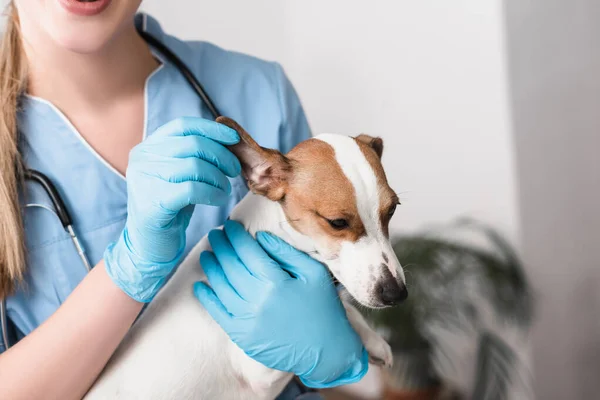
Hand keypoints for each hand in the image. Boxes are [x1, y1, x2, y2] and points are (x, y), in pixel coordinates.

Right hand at [104, 117, 239, 302]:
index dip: (212, 129)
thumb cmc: (170, 206)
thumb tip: (226, 136)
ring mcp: (144, 180)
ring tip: (224, 189)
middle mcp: (142, 159)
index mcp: (147, 147)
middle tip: (234, 170)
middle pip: (193, 144)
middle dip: (221, 156)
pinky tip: (219, 199)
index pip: (183, 126)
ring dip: (219, 178)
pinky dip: (213, 192)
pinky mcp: (153, 203)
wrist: (148, 244)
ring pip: (195, 166)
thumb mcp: (178, 174)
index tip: (234, 139)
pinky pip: (193, 189)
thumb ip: (193, 154)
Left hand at [194, 221, 367, 387]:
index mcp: (275, 281)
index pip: (247, 251)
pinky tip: (200, 286)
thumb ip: (286, 253)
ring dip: (211, 267)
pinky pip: (218, 313)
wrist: (327, 352)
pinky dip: (206, 298)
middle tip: (215, 234)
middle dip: (220, 246)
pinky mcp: (242, 336)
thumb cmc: (324, 309)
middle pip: (230, 265)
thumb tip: (260, 236)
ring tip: (206, 254)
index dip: (236, 236)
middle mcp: (257, 299)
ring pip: (221, 286)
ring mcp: (247, 319)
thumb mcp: (314, 273)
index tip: (229, 226)